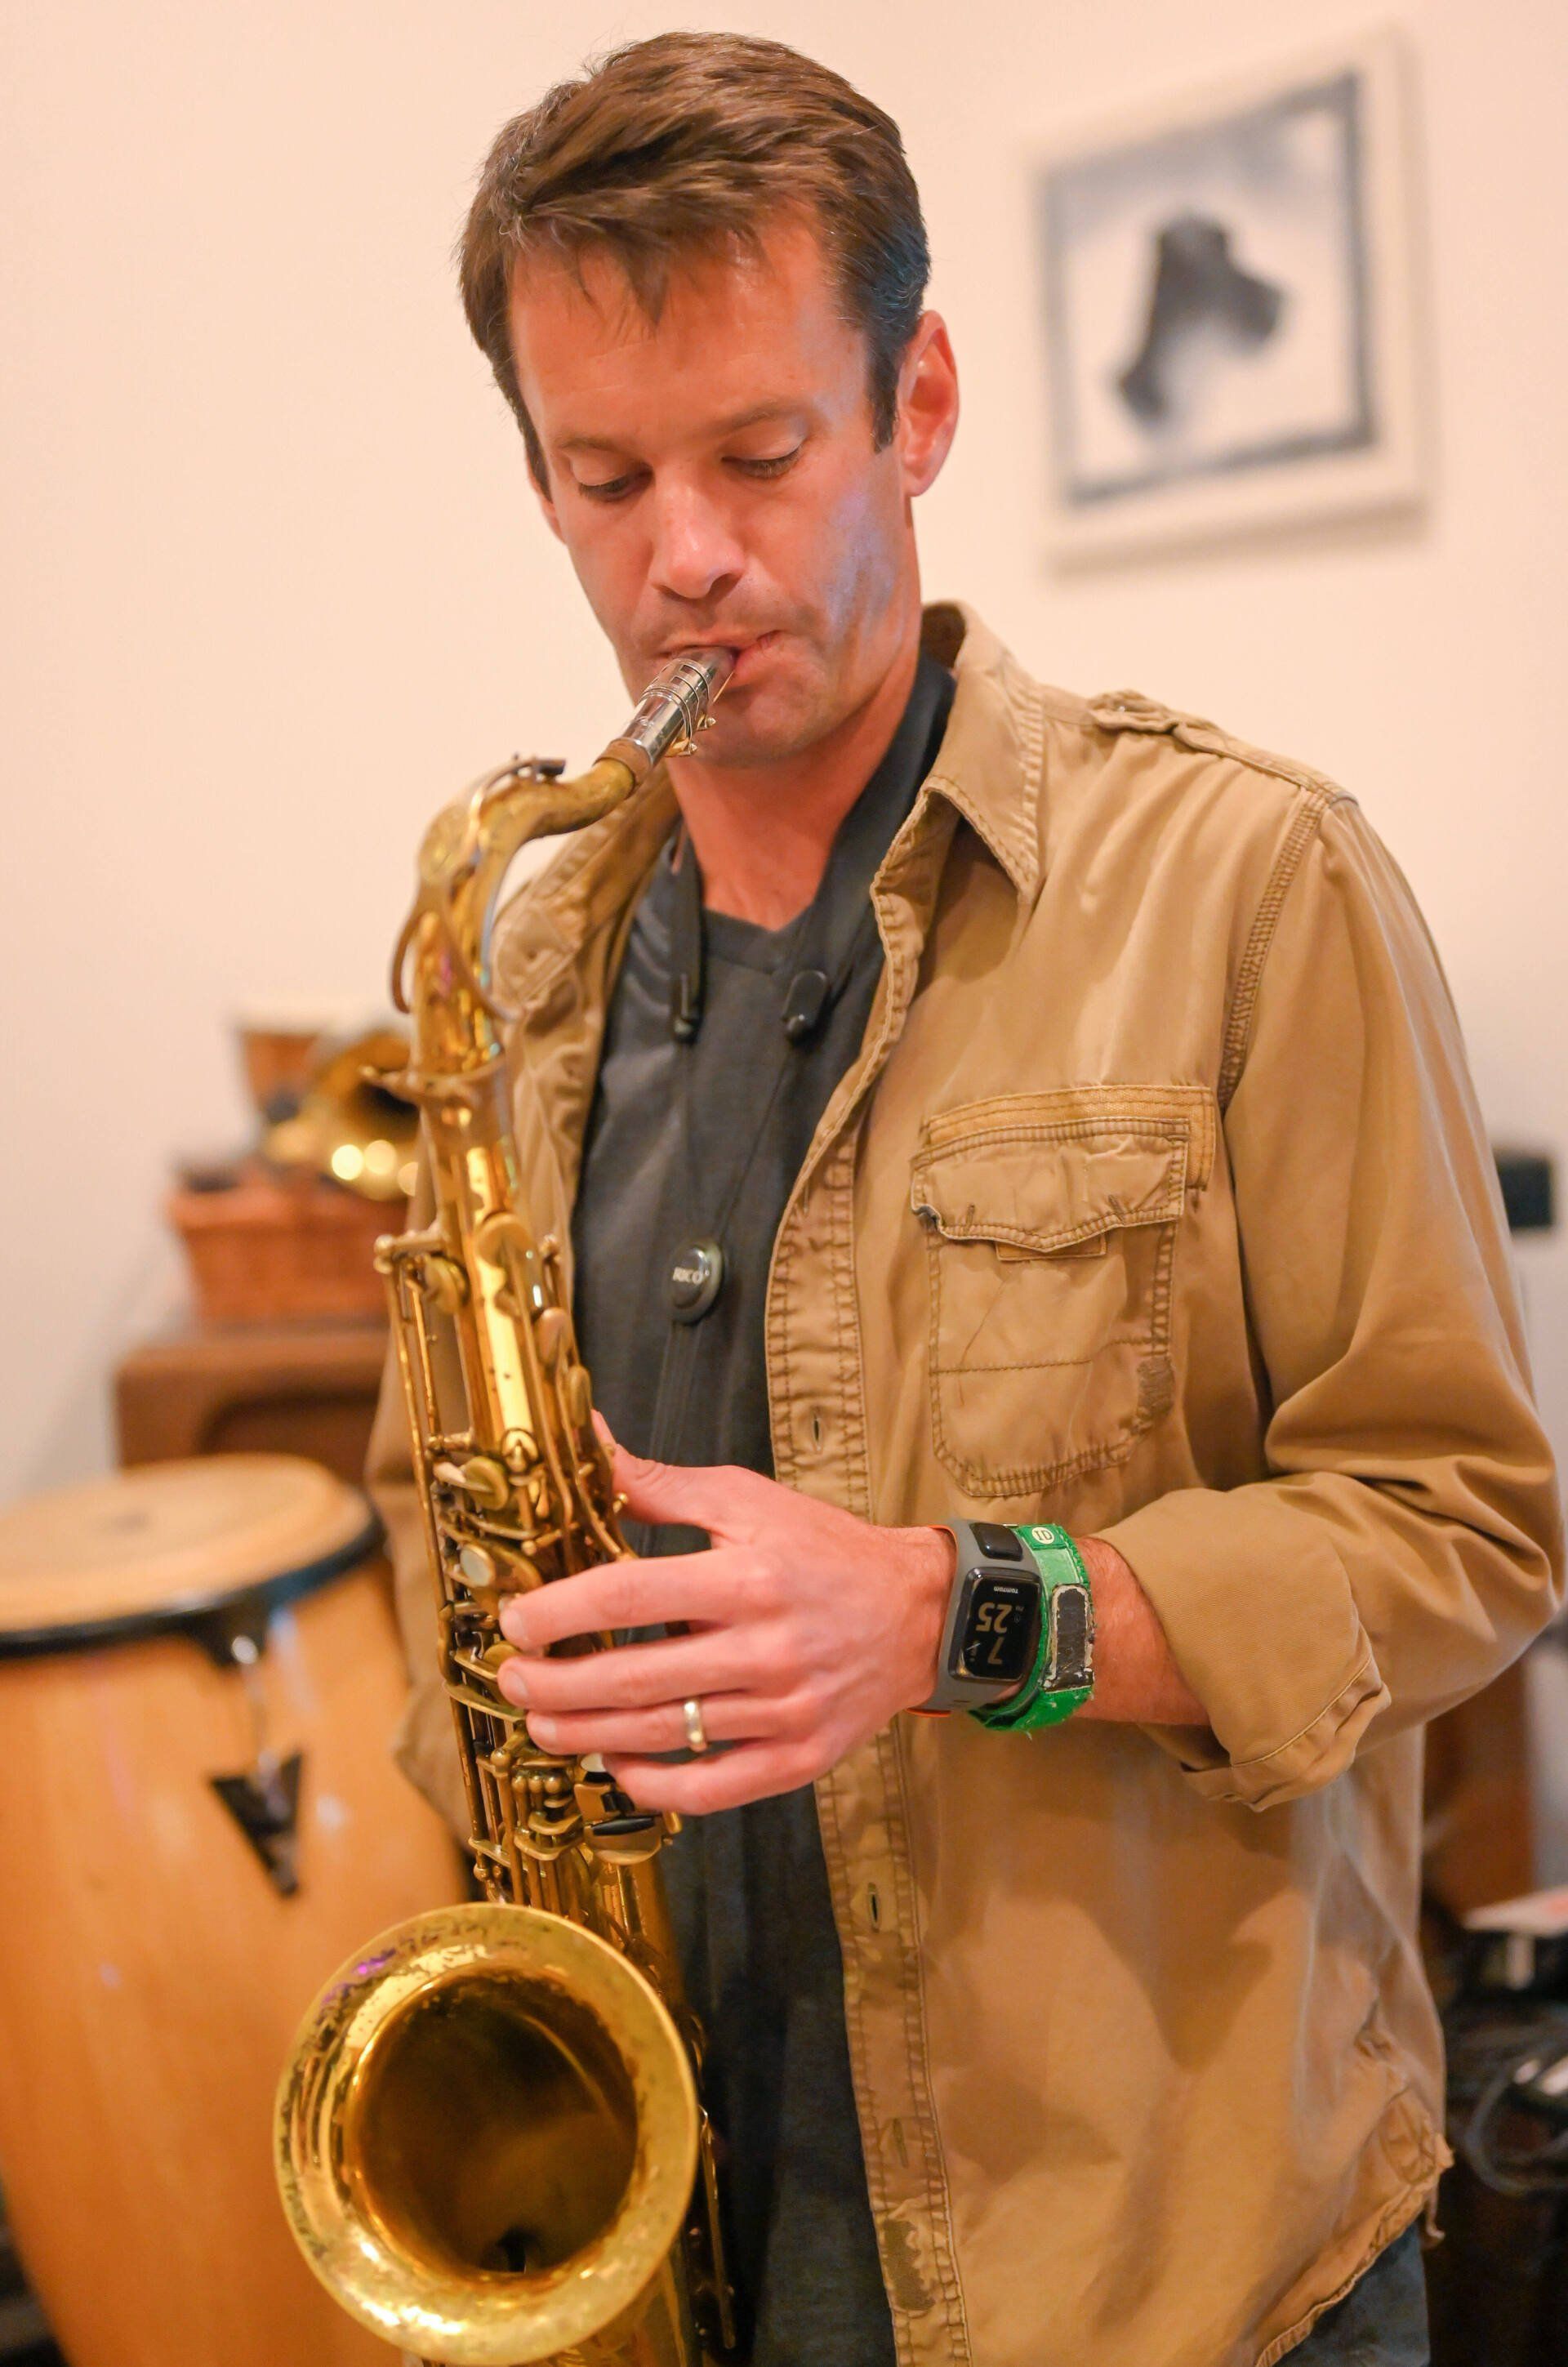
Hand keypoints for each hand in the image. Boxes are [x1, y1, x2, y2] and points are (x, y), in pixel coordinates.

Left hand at [494, 1443, 954, 1811]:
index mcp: (746, 1576)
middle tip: (512, 1679)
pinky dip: (656, 1786)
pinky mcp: (799, 1758)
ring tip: (542, 1723)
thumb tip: (586, 1443)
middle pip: (634, 1677)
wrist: (918, 1613)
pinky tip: (616, 1766)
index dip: (559, 1611)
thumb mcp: (748, 1500)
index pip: (628, 1597)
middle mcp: (764, 1648)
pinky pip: (713, 1787)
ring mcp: (783, 1710)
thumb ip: (660, 1485)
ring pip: (663, 1735)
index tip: (516, 1621)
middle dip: (555, 1683)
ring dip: (586, 1735)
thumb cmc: (825, 1551)